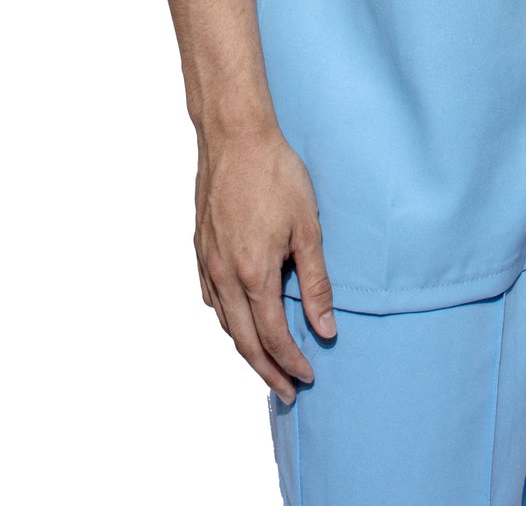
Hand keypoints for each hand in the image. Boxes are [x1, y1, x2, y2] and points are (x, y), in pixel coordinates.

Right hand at [194, 119, 336, 400]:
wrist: (235, 135)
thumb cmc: (275, 173)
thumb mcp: (308, 227)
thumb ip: (316, 282)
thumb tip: (325, 328)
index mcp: (253, 273)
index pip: (272, 336)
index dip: (290, 362)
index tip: (307, 377)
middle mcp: (224, 274)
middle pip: (243, 340)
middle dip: (267, 371)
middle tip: (287, 392)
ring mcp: (207, 261)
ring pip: (223, 321)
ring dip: (245, 347)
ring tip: (266, 361)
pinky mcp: (200, 246)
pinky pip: (210, 296)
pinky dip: (226, 318)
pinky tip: (237, 317)